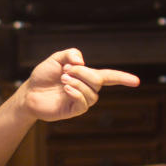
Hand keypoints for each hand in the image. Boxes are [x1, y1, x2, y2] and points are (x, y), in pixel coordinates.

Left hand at [18, 48, 139, 122]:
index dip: (123, 78)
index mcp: (85, 77)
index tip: (137, 81)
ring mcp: (80, 101)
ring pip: (92, 93)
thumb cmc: (43, 77)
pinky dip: (76, 92)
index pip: (109, 77)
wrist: (29, 92)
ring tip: (63, 79)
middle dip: (84, 72)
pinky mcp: (73, 110)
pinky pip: (83, 103)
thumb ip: (69, 54)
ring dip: (78, 82)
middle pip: (98, 80)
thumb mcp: (55, 59)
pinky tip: (66, 88)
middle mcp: (86, 89)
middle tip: (66, 70)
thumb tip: (82, 61)